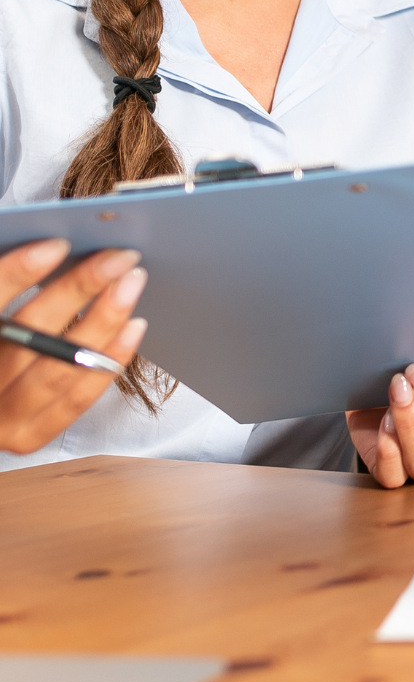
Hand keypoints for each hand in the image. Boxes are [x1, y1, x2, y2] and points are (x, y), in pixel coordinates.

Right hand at [0, 240, 148, 454]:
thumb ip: (8, 290)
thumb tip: (56, 250)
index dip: (17, 273)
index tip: (57, 245)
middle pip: (29, 335)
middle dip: (77, 290)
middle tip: (117, 258)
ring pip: (61, 368)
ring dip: (104, 321)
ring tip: (131, 283)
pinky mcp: (26, 437)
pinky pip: (78, 397)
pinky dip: (110, 359)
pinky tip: (133, 326)